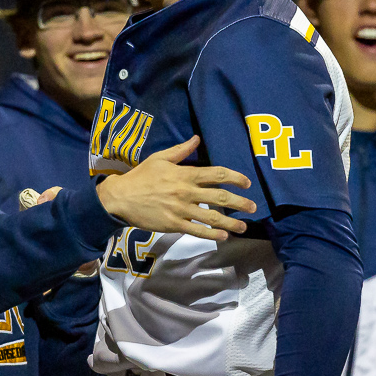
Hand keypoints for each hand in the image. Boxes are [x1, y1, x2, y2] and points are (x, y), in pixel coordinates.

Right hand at [96, 136, 255, 240]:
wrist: (121, 197)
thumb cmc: (141, 176)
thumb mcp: (160, 158)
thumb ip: (181, 150)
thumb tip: (197, 139)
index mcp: (185, 174)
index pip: (216, 174)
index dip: (235, 177)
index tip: (246, 183)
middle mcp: (187, 192)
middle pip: (220, 197)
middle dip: (239, 202)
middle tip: (254, 207)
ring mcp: (181, 210)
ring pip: (211, 217)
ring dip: (230, 223)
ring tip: (244, 227)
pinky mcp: (174, 225)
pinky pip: (197, 231)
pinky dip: (211, 235)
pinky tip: (223, 237)